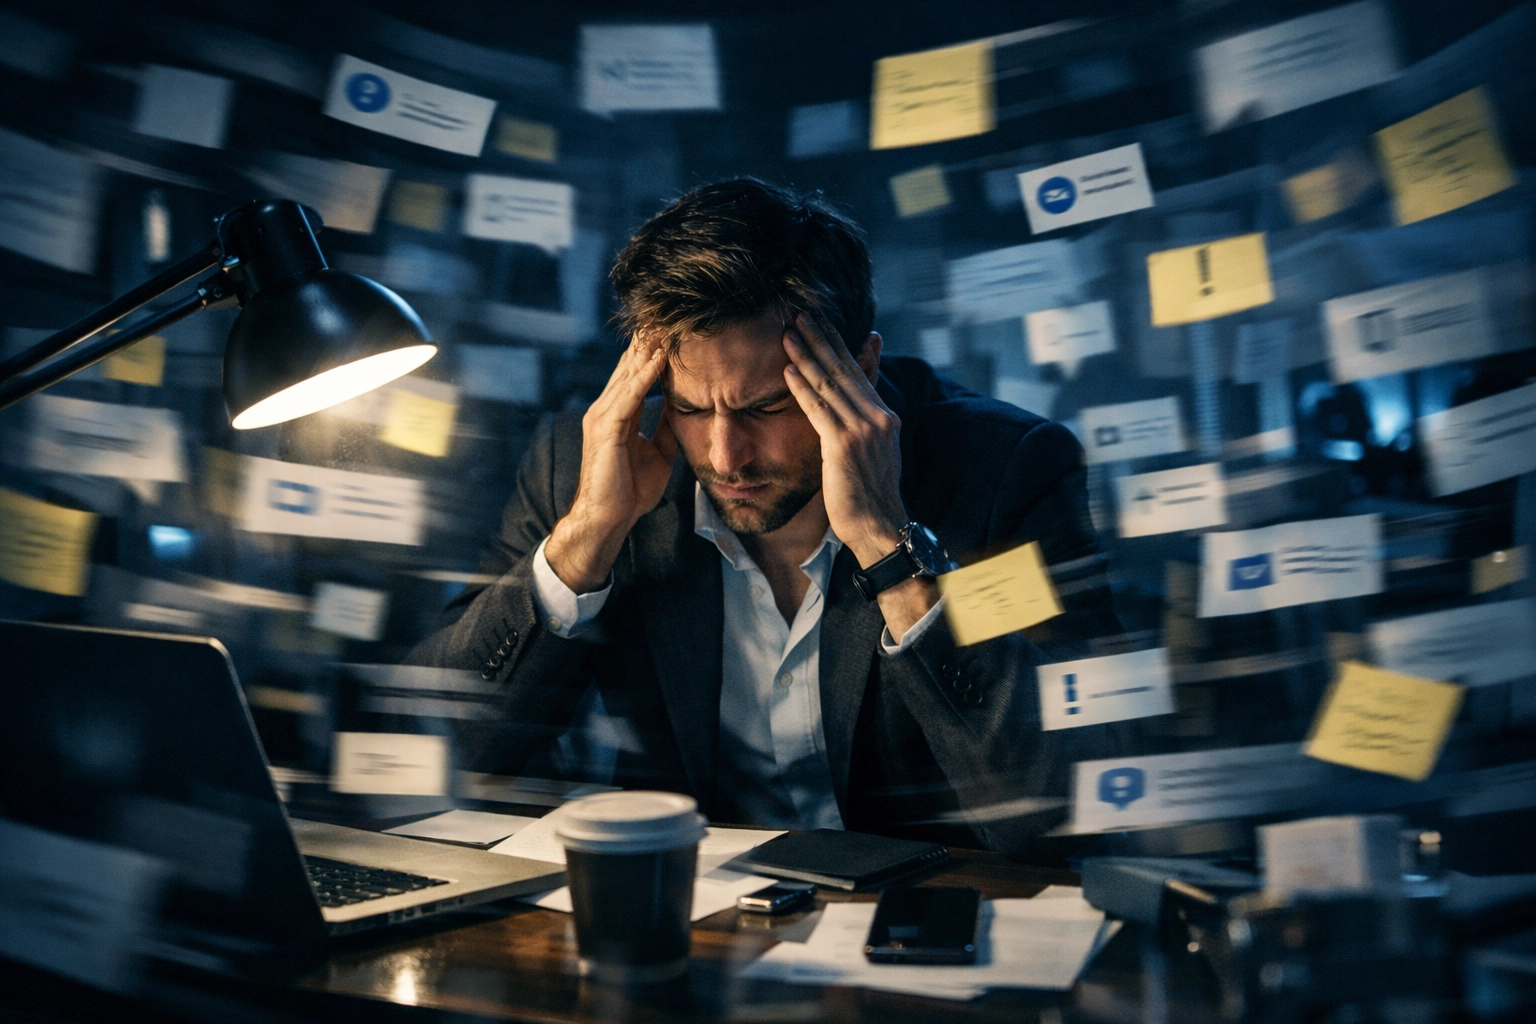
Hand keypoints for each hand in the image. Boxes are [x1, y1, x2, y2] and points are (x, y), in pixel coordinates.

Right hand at [546, 339, 676, 592]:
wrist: (609, 519)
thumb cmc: (630, 490)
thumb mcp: (658, 450)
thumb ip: (665, 425)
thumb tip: (682, 404)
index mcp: (617, 413)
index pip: (635, 373)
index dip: (652, 351)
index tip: (672, 328)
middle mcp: (605, 408)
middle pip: (629, 365)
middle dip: (649, 340)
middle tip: (668, 311)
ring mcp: (602, 416)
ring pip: (628, 374)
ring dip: (648, 349)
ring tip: (666, 323)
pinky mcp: (605, 428)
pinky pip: (628, 395)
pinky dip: (644, 375)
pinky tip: (659, 357)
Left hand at [781, 313, 905, 566]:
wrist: (880, 527)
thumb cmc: (870, 495)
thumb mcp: (874, 453)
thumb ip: (865, 423)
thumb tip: (856, 407)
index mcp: (885, 416)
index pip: (858, 371)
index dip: (838, 344)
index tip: (821, 322)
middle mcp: (878, 417)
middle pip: (844, 370)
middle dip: (821, 339)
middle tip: (800, 314)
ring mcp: (863, 430)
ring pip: (829, 385)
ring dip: (806, 356)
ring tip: (788, 333)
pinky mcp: (845, 445)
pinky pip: (819, 410)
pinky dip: (802, 389)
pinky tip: (788, 371)